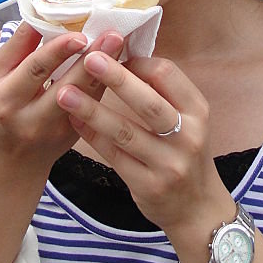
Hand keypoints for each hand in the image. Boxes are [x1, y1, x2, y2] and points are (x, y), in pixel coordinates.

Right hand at [0, 23, 123, 173]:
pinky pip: (94, 105)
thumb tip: (39, 13)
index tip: (81, 34)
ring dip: (106, 70)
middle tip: (113, 34)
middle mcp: (32, 119)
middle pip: (67, 85)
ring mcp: (57, 131)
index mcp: (8, 98)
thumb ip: (18, 45)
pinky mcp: (76, 136)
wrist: (13, 159)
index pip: (35, 69)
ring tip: (119, 44)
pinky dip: (106, 82)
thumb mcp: (0, 75)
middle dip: (92, 58)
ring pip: (86, 98)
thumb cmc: (6, 106)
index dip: (59, 50)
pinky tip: (119, 63)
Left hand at [56, 52, 230, 259]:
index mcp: (197, 110)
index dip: (137, 62)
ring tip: (65, 93)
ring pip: (124, 132)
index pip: (166, 74)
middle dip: (116, 78)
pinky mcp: (148, 186)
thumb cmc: (184, 150)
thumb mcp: (188, 119)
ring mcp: (168, 164)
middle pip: (147, 102)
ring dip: (92, 110)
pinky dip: (92, 136)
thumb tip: (122, 57)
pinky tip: (74, 121)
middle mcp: (187, 135)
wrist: (197, 207)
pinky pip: (114, 156)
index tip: (114, 55)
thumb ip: (161, 93)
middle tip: (88, 59)